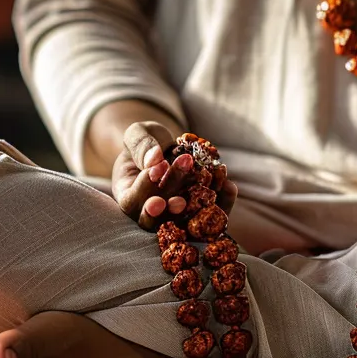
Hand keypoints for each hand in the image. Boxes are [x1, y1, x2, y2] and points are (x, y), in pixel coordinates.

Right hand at [109, 122, 236, 231]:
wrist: (167, 149)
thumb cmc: (147, 141)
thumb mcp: (139, 134)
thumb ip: (141, 144)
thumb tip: (154, 158)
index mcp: (128, 196)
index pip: (133, 201)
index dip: (146, 188)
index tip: (159, 168)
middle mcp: (150, 213)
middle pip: (159, 219)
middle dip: (171, 208)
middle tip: (181, 199)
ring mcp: (176, 216)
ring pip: (186, 223)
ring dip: (198, 210)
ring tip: (208, 188)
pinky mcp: (199, 214)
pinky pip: (211, 216)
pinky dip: (221, 203)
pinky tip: (228, 185)